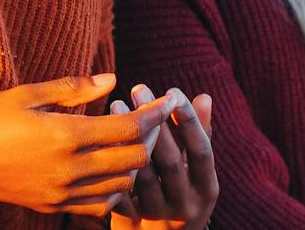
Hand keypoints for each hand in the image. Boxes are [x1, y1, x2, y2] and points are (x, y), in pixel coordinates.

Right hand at [0, 74, 178, 215]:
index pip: (130, 128)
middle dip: (152, 137)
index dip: (154, 114)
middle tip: (153, 119)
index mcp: (65, 135)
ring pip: (122, 184)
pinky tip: (109, 167)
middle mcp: (69, 169)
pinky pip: (101, 204)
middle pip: (134, 158)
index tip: (167, 100)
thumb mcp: (27, 93)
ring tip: (133, 141)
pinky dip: (115, 187)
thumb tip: (113, 79)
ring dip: (135, 162)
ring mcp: (62, 193)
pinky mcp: (54, 207)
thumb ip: (74, 88)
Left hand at [107, 85, 215, 229]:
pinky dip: (110, 166)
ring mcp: (158, 217)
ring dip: (127, 139)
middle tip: (138, 88)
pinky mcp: (133, 224)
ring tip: (115, 104)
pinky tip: (99, 138)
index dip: (189, 121)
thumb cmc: (181, 195)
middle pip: (170, 162)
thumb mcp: (196, 172)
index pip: (202, 151)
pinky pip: (119, 193)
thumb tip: (204, 96)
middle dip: (154, 124)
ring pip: (141, 176)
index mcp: (206, 188)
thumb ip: (200, 136)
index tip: (172, 91)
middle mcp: (185, 205)